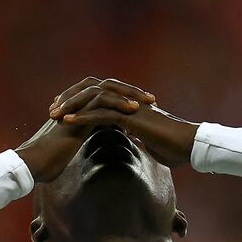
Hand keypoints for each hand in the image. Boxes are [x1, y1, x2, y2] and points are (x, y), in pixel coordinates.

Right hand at [15, 77, 154, 182]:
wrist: (33, 164)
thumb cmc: (50, 161)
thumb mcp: (72, 146)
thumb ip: (83, 137)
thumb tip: (95, 141)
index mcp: (79, 109)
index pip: (106, 96)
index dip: (126, 99)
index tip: (145, 108)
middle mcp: (78, 103)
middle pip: (109, 87)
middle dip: (131, 91)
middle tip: (151, 99)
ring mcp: (76, 106)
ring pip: (107, 89)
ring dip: (130, 94)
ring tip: (148, 102)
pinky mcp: (76, 113)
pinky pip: (100, 101)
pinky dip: (117, 103)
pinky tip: (132, 109)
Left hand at [50, 80, 198, 167]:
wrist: (190, 147)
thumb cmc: (175, 148)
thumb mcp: (151, 143)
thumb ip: (140, 139)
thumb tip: (136, 142)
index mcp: (129, 108)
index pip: (98, 99)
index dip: (80, 104)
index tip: (63, 113)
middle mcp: (126, 102)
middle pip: (91, 94)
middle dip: (70, 100)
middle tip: (52, 110)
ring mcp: (128, 107)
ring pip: (93, 100)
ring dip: (72, 107)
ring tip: (54, 115)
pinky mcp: (130, 117)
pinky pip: (102, 114)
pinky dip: (83, 117)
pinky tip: (68, 121)